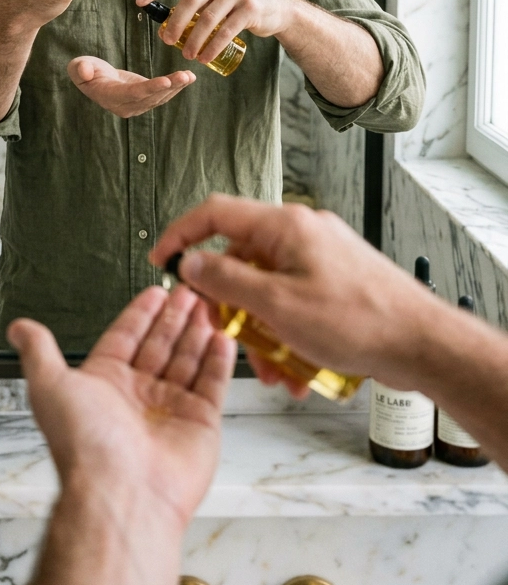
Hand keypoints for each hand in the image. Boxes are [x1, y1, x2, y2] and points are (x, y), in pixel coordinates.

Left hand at [8, 284, 234, 530]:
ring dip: (197, 332)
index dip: (141, 314)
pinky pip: (212, 385)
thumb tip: (18, 328)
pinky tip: (223, 337)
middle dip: (174, 317)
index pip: (126, 337)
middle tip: (190, 290)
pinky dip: (219, 361)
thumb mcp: (50, 386)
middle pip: (160, 345)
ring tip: (209, 305)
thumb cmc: (84, 444)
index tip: (156, 291)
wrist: (121, 492)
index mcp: (105, 383)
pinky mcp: (200, 425)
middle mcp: (138, 395)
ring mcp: (171, 409)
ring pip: (188, 361)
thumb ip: (39, 352)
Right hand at [67, 56, 194, 116]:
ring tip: (190, 75)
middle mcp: (125, 106)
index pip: (132, 94)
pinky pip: (162, 94)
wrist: (95, 80)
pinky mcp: (146, 99)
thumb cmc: (86, 71)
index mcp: (110, 97)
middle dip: (169, 86)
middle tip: (184, 76)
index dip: (149, 88)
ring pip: (159, 97)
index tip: (165, 81)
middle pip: (150, 97)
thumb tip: (84, 71)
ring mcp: (137, 105)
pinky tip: (189, 77)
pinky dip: (176, 86)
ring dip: (176, 86)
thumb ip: (80, 69)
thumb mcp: (78, 67)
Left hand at [137, 0, 292, 64]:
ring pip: (207, 18)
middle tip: (166, 41)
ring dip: (193, 39)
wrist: (278, 7)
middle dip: (174, 22)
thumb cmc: (240, 2)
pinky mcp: (250, 9)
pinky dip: (212, 47)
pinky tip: (205, 57)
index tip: (139, 2)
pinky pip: (225, 31)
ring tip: (186, 55)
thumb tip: (165, 23)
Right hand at [150, 194, 439, 393]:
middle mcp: (302, 234)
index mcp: (284, 227)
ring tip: (274, 370)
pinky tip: (298, 370)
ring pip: (268, 288)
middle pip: (241, 258)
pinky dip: (288, 334)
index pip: (215, 214)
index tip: (161, 259)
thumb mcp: (277, 305)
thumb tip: (191, 264)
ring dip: (261, 331)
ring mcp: (321, 257)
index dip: (181, 235)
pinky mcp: (336, 282)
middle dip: (230, 305)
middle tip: (226, 335)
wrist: (423, 343)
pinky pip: (295, 302)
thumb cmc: (360, 321)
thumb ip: (227, 281)